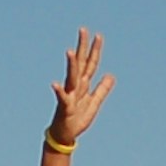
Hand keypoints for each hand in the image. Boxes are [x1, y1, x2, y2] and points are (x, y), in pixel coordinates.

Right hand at [46, 29, 113, 147]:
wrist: (65, 135)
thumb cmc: (77, 119)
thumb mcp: (94, 103)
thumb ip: (102, 89)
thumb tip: (110, 75)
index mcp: (83, 84)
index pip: (90, 63)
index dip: (95, 50)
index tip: (98, 35)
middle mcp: (75, 86)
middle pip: (80, 63)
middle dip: (82, 47)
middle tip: (83, 30)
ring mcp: (69, 95)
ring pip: (71, 77)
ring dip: (70, 65)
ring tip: (70, 51)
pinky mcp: (64, 106)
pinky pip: (61, 97)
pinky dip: (58, 91)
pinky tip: (55, 84)